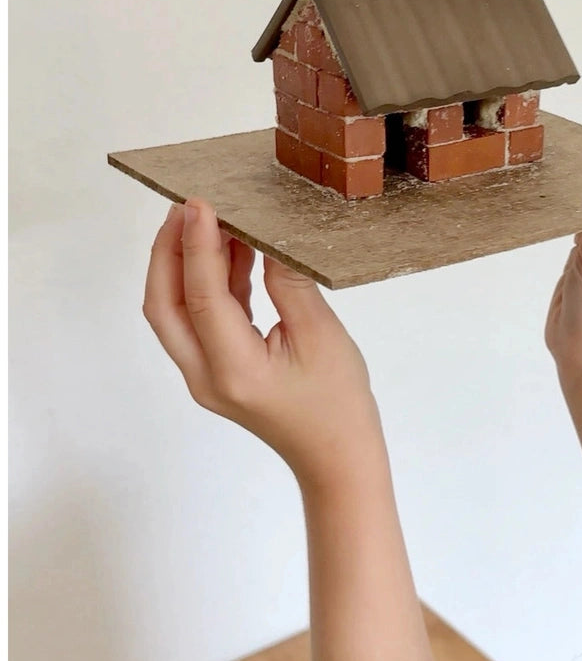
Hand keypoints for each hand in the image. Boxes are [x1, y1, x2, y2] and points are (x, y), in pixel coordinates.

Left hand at [142, 198, 379, 487]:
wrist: (337, 457)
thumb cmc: (338, 404)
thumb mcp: (322, 336)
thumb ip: (289, 284)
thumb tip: (265, 238)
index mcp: (234, 370)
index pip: (201, 296)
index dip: (198, 245)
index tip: (200, 204)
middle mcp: (206, 377)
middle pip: (164, 305)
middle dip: (168, 252)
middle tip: (187, 208)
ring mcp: (205, 379)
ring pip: (174, 313)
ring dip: (184, 266)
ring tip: (210, 223)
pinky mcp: (215, 374)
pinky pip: (197, 322)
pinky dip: (206, 286)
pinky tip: (230, 256)